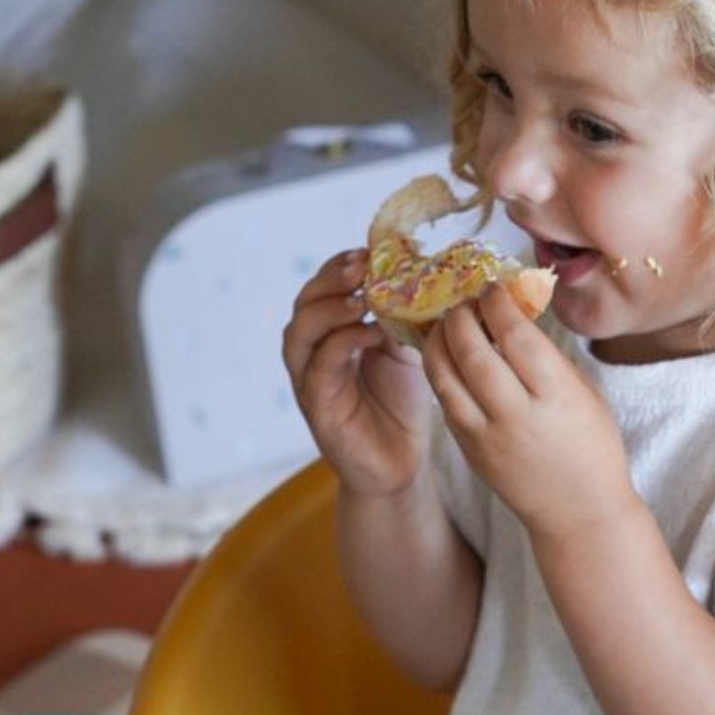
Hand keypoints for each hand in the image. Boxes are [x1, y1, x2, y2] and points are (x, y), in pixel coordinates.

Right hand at [282, 248, 434, 497]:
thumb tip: (415, 270)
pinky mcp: (317, 408)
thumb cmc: (401, 405)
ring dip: (330, 309)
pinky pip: (320, 367)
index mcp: (329, 333)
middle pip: (303, 304)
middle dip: (331, 279)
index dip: (340, 266)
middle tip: (363, 266)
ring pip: (299, 333)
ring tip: (363, 298)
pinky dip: (342, 344)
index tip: (370, 250)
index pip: (322, 288)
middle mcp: (312, 353)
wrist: (402, 464)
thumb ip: (400, 316)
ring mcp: (309, 380)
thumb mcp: (404, 350)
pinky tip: (371, 334)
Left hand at [423, 284, 632, 538]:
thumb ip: (547, 357)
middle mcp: (517, 416)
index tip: (493, 288)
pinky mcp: (469, 451)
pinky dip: (441, 371)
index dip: (498, 304)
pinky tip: (447, 354)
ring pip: (444, 376)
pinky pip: (446, 401)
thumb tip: (512, 314)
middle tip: (465, 300)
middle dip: (462, 316)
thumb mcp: (584, 394)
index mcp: (556, 397)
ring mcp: (487, 437)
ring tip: (447, 322)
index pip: (515, 336)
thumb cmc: (592, 447)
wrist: (579, 512)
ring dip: (439, 340)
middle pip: (472, 352)